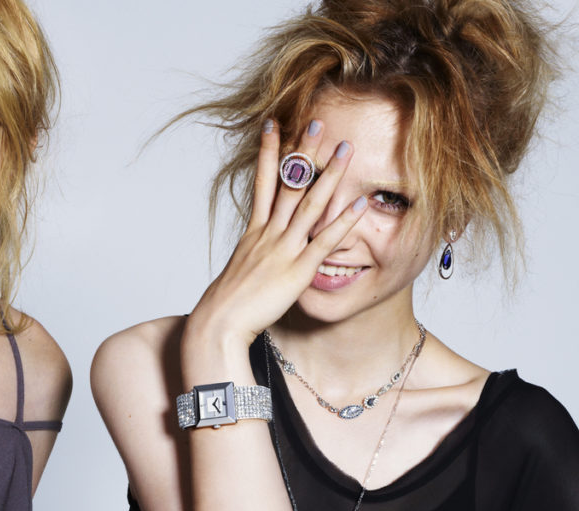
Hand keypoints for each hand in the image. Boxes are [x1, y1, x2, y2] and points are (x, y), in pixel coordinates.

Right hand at [186, 119, 368, 350]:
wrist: (219, 322)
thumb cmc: (227, 303)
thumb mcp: (241, 270)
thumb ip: (256, 255)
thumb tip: (260, 251)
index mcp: (254, 231)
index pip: (263, 182)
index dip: (268, 152)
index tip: (273, 124)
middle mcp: (269, 233)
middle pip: (289, 184)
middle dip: (303, 151)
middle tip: (317, 121)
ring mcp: (284, 249)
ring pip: (310, 204)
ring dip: (329, 174)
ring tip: (346, 149)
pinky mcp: (298, 270)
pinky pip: (325, 241)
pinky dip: (343, 222)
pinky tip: (359, 205)